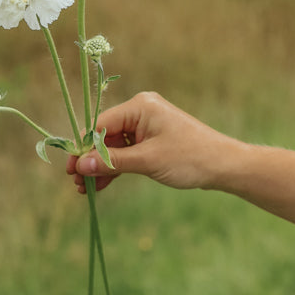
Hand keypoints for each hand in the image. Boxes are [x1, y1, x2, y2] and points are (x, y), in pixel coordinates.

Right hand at [66, 91, 241, 193]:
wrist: (223, 165)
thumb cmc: (189, 158)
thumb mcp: (147, 161)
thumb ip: (112, 162)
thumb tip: (80, 165)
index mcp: (140, 106)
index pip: (101, 124)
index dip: (84, 148)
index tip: (70, 170)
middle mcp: (141, 111)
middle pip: (105, 135)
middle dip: (91, 159)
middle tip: (76, 182)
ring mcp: (147, 126)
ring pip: (114, 146)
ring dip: (102, 166)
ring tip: (85, 188)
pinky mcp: (152, 140)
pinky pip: (127, 152)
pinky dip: (116, 167)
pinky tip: (102, 185)